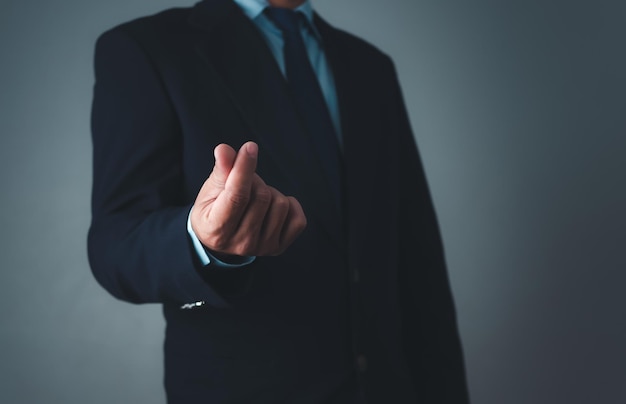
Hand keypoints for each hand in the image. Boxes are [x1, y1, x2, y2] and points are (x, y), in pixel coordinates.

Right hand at [190, 141, 306, 257]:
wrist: (219, 239)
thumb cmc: (213, 210)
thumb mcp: (210, 190)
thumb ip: (221, 170)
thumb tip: (225, 150)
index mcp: (218, 229)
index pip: (237, 196)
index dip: (244, 169)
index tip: (250, 147)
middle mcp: (242, 243)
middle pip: (262, 197)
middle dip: (255, 181)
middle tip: (246, 184)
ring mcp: (263, 247)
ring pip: (281, 204)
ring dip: (270, 193)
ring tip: (256, 198)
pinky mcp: (279, 248)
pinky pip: (298, 219)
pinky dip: (290, 206)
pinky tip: (273, 207)